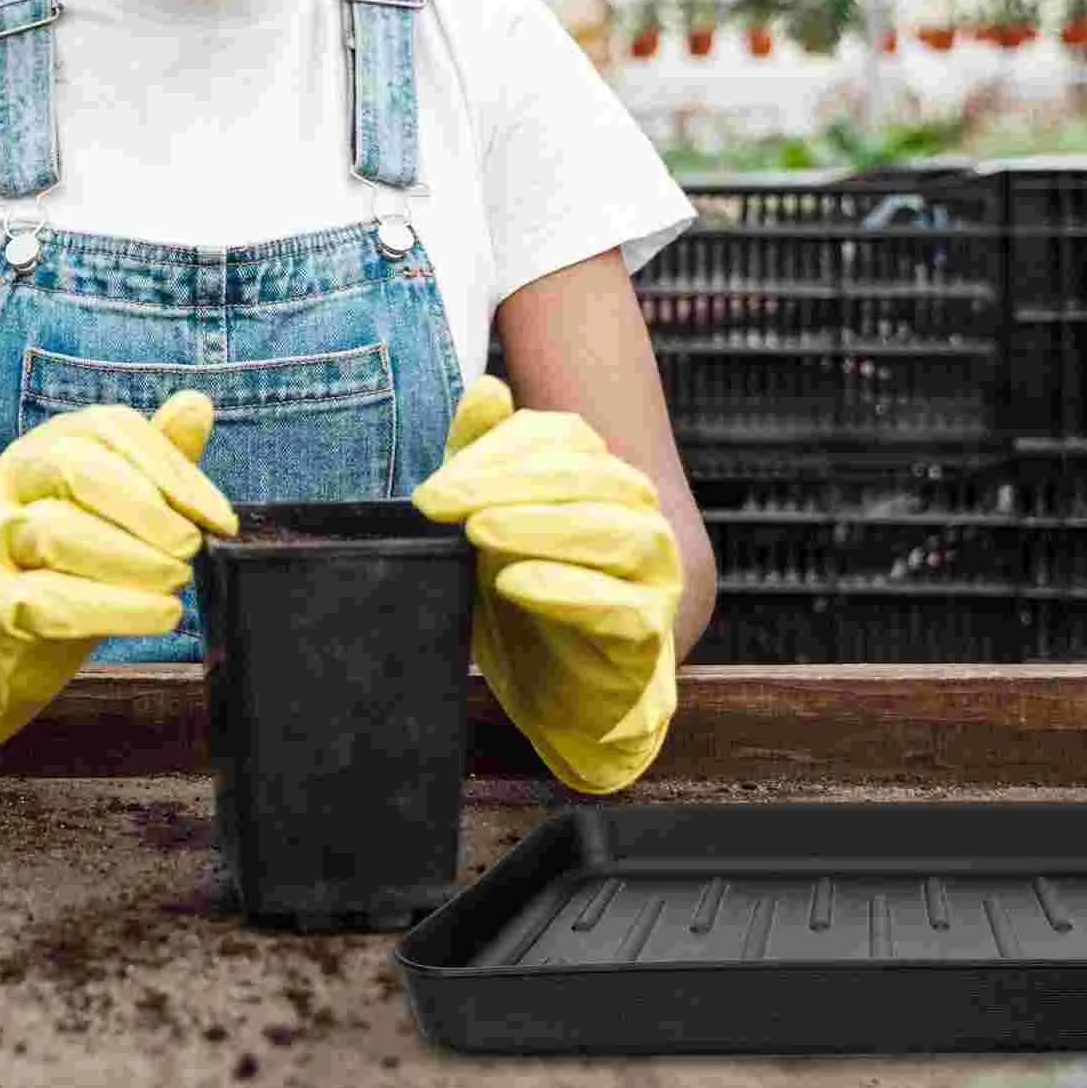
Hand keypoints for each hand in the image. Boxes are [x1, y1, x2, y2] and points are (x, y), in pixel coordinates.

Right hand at [0, 392, 236, 774]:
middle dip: (148, 510)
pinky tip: (160, 614)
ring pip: (59, 534)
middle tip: (190, 547)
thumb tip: (197, 404)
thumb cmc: (58, 555)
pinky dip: (116, 609)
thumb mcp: (106, 500)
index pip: (113, 430)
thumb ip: (153, 458)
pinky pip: (50, 600)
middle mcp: (15, 482)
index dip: (174, 472)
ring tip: (176, 582)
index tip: (219, 518)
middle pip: (79, 472)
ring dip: (134, 561)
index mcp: (51, 445)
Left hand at [411, 375, 680, 794]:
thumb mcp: (491, 527)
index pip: (561, 439)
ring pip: (613, 533)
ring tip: (480, 531)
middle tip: (441, 501)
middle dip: (508, 482)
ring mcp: (653, 574)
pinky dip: (566, 589)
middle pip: (587, 478)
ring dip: (540, 526)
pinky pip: (618, 606)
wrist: (564, 700)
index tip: (434, 487)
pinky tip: (516, 582)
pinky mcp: (648, 634)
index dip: (497, 451)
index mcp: (604, 477)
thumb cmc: (529, 604)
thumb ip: (486, 460)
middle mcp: (639, 515)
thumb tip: (487, 387)